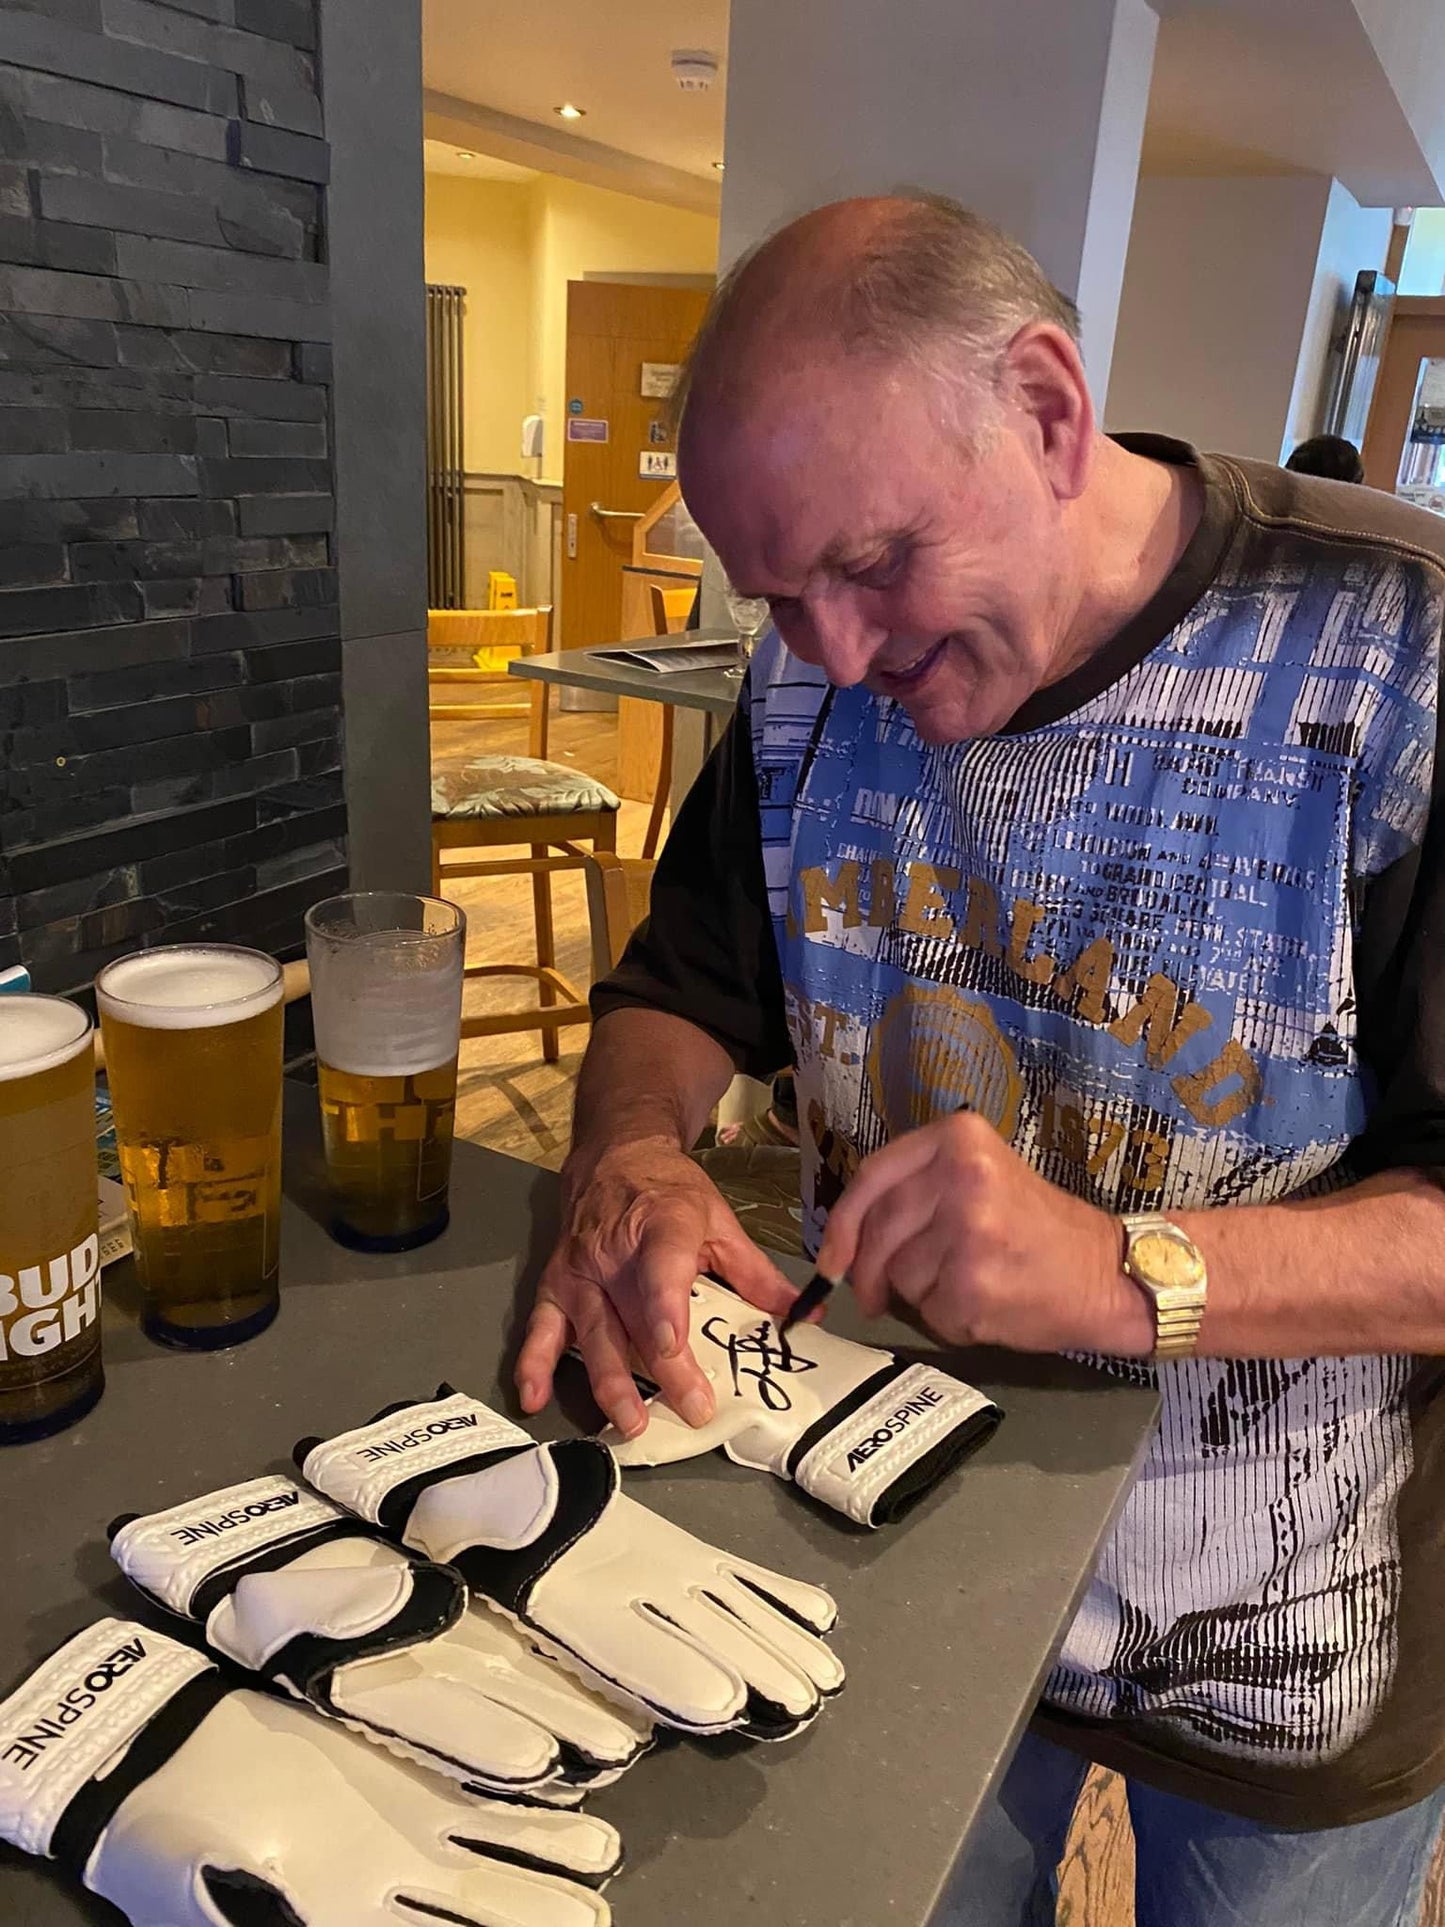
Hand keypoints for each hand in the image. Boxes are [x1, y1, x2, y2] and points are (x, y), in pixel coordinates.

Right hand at [516, 1136, 797, 1436]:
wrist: (614, 1156)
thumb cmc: (671, 1193)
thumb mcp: (719, 1220)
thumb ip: (756, 1272)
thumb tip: (803, 1313)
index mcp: (661, 1226)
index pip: (660, 1268)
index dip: (663, 1309)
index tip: (671, 1346)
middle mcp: (614, 1251)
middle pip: (633, 1316)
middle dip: (661, 1369)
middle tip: (692, 1408)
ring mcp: (580, 1271)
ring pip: (591, 1331)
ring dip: (609, 1381)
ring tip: (631, 1421)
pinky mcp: (555, 1285)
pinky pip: (541, 1327)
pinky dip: (533, 1363)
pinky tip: (532, 1397)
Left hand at [815, 1113, 1152, 1355]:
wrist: (1107, 1273)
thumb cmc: (1038, 1228)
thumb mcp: (979, 1179)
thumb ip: (918, 1191)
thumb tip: (845, 1240)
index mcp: (960, 1139)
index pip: (872, 1177)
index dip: (843, 1224)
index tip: (832, 1259)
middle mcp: (962, 1176)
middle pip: (877, 1231)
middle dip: (868, 1272)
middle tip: (875, 1295)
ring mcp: (968, 1230)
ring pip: (898, 1275)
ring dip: (919, 1294)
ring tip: (967, 1283)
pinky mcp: (974, 1283)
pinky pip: (927, 1310)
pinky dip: (945, 1320)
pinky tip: (984, 1305)